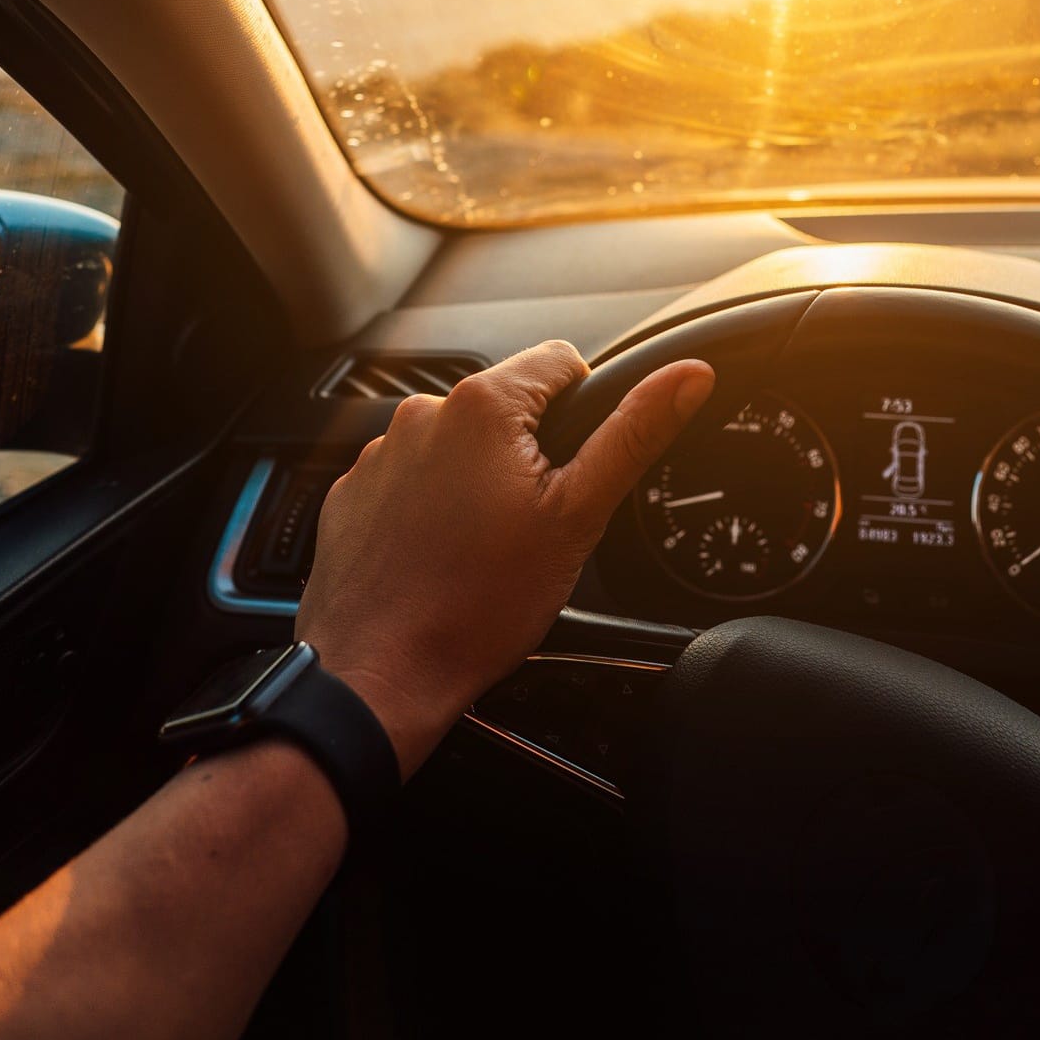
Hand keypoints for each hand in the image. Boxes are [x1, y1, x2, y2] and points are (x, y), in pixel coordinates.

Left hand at [296, 340, 713, 775]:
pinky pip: (409, 479)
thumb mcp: (578, 516)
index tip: (575, 469)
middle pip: (506, 407)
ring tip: (483, 547)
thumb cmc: (476, 606)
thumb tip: (687, 377)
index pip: (560, 362)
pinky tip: (441, 556)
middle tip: (533, 523)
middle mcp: (421, 415)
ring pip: (457, 446)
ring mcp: (379, 455)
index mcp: (482, 406)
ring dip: (477, 479)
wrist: (379, 677)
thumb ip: (634, 434)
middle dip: (529, 453)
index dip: (584, 411)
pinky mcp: (352, 494)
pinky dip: (430, 507)